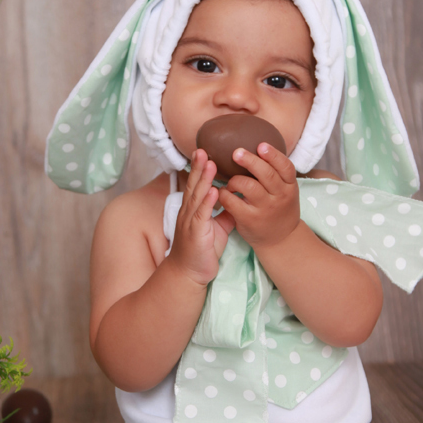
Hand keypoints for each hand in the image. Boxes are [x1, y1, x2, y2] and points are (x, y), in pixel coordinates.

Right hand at [167, 149, 233, 286]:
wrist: (188, 274)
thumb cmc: (201, 252)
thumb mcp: (216, 229)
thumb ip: (224, 215)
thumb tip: (234, 202)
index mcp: (192, 211)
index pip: (195, 185)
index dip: (199, 169)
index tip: (204, 152)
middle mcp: (188, 213)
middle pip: (193, 186)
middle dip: (198, 167)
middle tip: (202, 149)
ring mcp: (190, 222)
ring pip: (197, 197)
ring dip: (203, 180)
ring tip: (210, 163)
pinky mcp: (195, 233)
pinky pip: (202, 215)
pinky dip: (207, 202)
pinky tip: (214, 191)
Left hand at [219, 141, 299, 249]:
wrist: (281, 240)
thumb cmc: (279, 208)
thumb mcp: (285, 191)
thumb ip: (276, 174)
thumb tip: (257, 147)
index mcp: (290, 186)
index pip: (285, 167)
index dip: (273, 155)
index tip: (261, 145)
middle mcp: (280, 196)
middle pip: (266, 174)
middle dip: (250, 161)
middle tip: (236, 153)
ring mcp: (266, 209)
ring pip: (249, 186)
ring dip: (235, 179)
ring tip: (231, 181)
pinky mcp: (250, 220)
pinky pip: (234, 202)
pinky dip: (225, 194)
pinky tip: (223, 192)